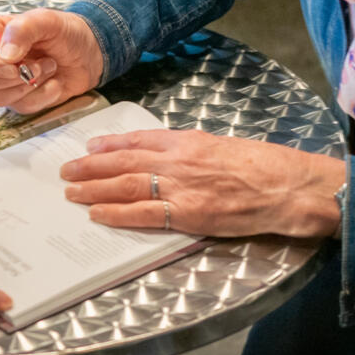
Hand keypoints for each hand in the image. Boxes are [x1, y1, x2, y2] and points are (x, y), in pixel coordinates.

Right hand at [0, 8, 102, 112]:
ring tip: (50, 67)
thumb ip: (23, 30)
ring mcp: (5, 82)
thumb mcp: (47, 21)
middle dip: (8, 77)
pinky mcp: (21, 98)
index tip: (9, 65)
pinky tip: (55, 82)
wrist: (90, 53)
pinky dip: (41, 96)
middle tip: (36, 65)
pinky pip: (20, 107)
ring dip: (28, 85)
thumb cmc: (66, 31)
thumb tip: (5, 55)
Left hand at [60, 129, 344, 238]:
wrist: (288, 186)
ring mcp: (181, 187)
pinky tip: (97, 213)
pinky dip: (117, 214)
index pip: (137, 140)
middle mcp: (178, 160)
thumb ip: (191, 150)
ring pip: (125, 186)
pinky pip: (144, 214)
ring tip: (71, 191)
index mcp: (187, 141)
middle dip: (90, 166)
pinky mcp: (189, 214)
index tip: (88, 145)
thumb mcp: (222, 145)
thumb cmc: (263, 165)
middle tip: (66, 170)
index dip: (109, 144)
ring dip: (94, 188)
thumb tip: (165, 155)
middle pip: (123, 162)